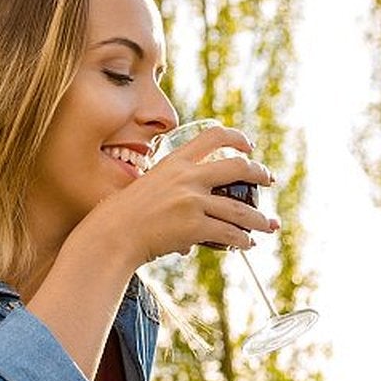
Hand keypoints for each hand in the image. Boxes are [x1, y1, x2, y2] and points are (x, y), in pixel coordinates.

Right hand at [100, 125, 279, 265]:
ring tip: (268, 225)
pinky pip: (229, 234)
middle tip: (269, 179)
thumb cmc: (123, 215)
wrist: (112, 235)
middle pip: (238, 167)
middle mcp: (187, 177)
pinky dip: (242, 241)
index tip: (248, 146)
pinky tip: (247, 244)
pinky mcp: (194, 226)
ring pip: (240, 209)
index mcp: (175, 162)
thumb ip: (170, 191)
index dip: (236, 138)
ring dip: (259, 219)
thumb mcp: (147, 187)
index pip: (213, 137)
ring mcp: (192, 201)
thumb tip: (188, 216)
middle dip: (259, 173)